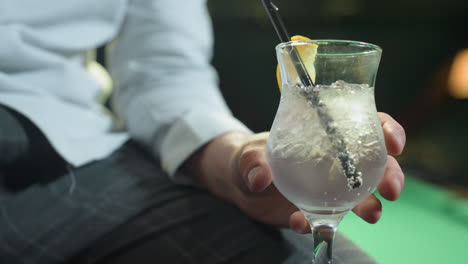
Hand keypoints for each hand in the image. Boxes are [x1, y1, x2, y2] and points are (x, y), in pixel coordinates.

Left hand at [185, 112, 405, 231]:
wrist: (239, 182)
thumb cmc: (249, 155)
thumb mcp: (247, 152)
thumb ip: (253, 161)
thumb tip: (260, 178)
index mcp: (325, 133)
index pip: (366, 124)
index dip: (387, 130)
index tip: (394, 143)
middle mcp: (334, 160)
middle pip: (376, 163)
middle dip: (391, 175)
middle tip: (390, 190)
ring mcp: (329, 187)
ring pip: (362, 196)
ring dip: (370, 206)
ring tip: (371, 215)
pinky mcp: (318, 210)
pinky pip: (328, 220)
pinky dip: (320, 224)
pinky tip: (301, 222)